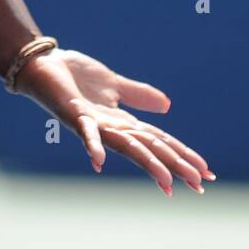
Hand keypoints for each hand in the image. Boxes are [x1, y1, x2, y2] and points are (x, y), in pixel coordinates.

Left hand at [15, 49, 216, 195]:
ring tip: (167, 182)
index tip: (205, 172)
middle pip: (150, 149)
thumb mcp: (114, 83)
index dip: (182, 155)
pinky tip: (99, 163)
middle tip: (198, 184)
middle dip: (174, 166)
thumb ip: (139, 95)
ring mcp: (93, 124)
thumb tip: (167, 106)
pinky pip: (84, 132)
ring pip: (126, 146)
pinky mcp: (74, 114)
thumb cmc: (75, 75)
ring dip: (146, 163)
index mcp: (122, 121)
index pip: (159, 142)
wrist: (43, 63)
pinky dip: (92, 147)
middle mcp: (110, 128)